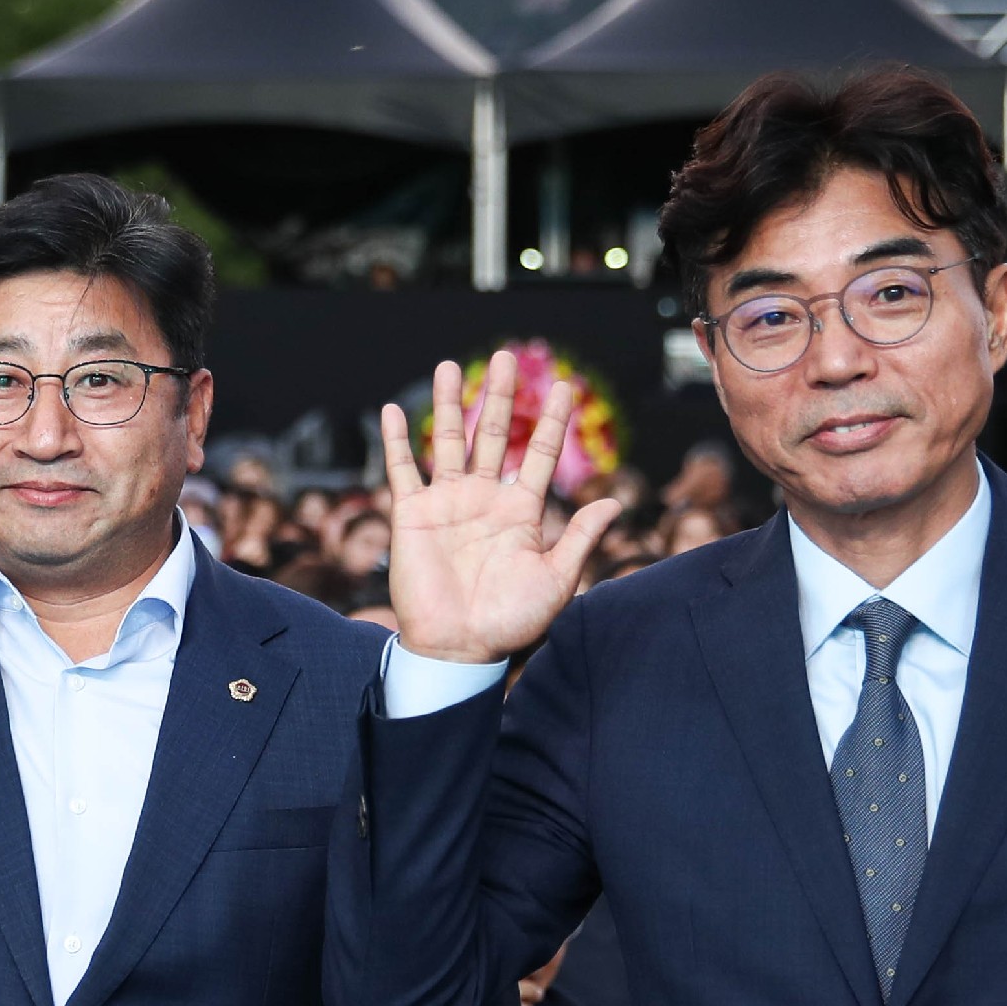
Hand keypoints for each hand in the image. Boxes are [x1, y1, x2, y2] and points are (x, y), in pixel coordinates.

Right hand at [379, 351, 617, 664]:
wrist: (459, 647)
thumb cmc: (510, 621)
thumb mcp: (557, 579)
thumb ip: (580, 538)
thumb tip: (613, 502)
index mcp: (520, 512)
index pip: (540, 454)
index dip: (552, 421)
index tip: (566, 386)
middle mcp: (483, 499)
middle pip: (493, 435)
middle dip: (500, 397)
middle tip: (506, 357)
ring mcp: (447, 503)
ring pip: (448, 442)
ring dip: (450, 404)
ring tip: (451, 366)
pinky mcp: (412, 515)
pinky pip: (402, 471)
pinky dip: (396, 441)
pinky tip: (392, 412)